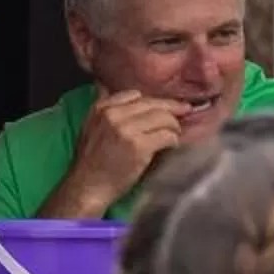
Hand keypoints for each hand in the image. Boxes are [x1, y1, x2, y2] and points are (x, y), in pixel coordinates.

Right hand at [50, 90, 186, 214]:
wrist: (88, 188)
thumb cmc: (91, 162)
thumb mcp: (88, 126)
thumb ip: (101, 106)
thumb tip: (103, 85)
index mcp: (101, 108)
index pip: (135, 95)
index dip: (152, 102)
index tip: (161, 107)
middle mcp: (113, 115)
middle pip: (152, 103)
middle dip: (171, 108)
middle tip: (185, 110)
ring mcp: (126, 130)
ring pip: (163, 117)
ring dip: (174, 126)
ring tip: (176, 133)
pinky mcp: (139, 146)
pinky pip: (166, 135)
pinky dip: (173, 140)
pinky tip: (173, 145)